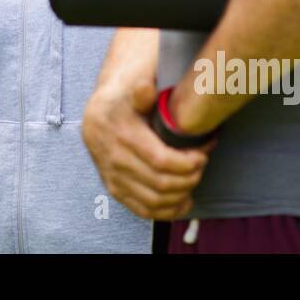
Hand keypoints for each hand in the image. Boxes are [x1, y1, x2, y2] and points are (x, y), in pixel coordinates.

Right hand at [82, 71, 213, 220]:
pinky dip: (166, 211)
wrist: (98, 112)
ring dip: (180, 195)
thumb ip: (142, 91)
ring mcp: (113, 176)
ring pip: (153, 200)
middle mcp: (114, 158)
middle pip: (160, 183)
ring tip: (193, 181)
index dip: (187, 163)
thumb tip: (146, 89)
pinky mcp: (114, 189)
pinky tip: (183, 202)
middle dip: (188, 178)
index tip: (202, 155)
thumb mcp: (132, 87)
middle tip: (201, 167)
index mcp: (121, 133)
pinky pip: (142, 210)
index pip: (160, 161)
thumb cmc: (123, 99)